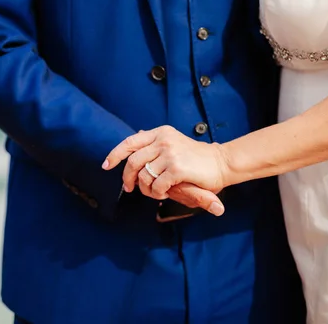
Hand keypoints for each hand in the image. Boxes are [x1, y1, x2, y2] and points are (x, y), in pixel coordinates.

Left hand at [102, 126, 228, 215]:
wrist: (221, 163)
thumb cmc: (195, 157)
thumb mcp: (173, 143)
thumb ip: (154, 143)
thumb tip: (133, 142)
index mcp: (160, 133)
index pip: (130, 142)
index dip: (115, 154)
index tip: (106, 165)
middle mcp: (163, 140)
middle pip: (133, 161)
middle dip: (127, 178)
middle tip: (129, 188)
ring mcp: (170, 154)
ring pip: (144, 176)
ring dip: (145, 189)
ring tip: (154, 192)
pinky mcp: (177, 168)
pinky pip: (156, 186)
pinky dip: (157, 193)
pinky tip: (164, 193)